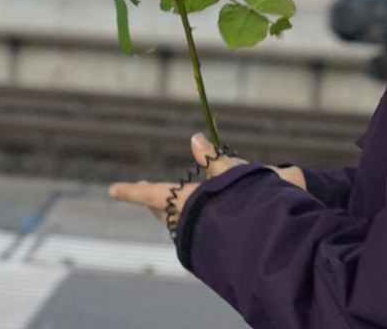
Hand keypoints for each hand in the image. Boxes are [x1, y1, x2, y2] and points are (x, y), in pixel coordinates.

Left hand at [108, 133, 306, 227]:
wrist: (274, 242)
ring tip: (170, 203)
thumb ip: (214, 159)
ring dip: (174, 211)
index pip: (153, 194)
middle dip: (154, 199)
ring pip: (178, 222)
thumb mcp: (235, 173)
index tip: (112, 190)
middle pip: (164, 209)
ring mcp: (198, 239)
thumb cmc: (254, 203)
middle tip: (144, 190)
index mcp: (187, 202)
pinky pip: (195, 231)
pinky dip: (194, 220)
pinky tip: (202, 218)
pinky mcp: (211, 249)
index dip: (132, 192)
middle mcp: (188, 222)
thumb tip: (195, 138)